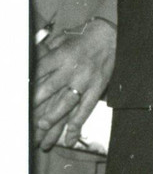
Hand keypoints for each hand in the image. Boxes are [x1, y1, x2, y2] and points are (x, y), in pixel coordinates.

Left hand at [32, 18, 115, 149]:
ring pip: (68, 102)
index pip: (40, 71)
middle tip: (24, 119)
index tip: (18, 97)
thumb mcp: (61, 39)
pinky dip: (78, 124)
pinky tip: (70, 138)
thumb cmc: (83, 37)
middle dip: (37, 105)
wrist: (113, 35)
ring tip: (43, 130)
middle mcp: (73, 69)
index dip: (28, 85)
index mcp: (62, 56)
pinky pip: (86, 109)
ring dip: (54, 117)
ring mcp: (86, 81)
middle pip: (51, 89)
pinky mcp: (97, 88)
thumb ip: (45, 51)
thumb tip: (28, 62)